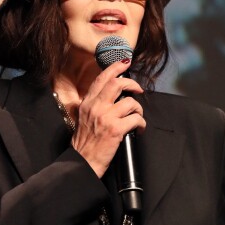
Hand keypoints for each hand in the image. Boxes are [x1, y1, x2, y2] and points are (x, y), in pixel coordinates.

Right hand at [71, 60, 145, 177]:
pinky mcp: (115, 129)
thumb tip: (107, 96)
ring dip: (138, 108)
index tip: (125, 63)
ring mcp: (106, 117)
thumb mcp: (83, 117)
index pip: (101, 79)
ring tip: (137, 115)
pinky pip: (136, 119)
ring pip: (130, 102)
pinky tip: (139, 129)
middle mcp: (95, 107)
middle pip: (117, 83)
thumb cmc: (84, 142)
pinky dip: (141, 123)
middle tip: (138, 89)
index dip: (115, 68)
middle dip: (132, 83)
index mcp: (87, 103)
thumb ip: (92, 105)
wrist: (82, 161)